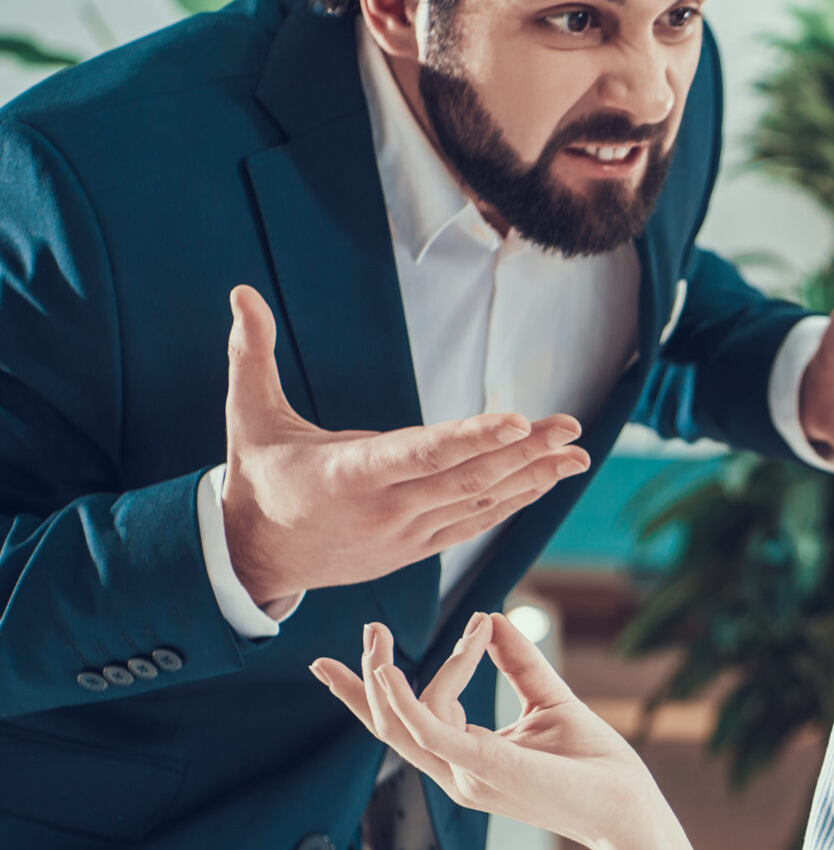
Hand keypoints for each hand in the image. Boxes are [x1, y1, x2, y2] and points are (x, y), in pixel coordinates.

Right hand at [221, 287, 588, 612]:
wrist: (256, 558)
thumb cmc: (259, 479)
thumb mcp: (249, 417)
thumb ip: (251, 354)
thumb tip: (241, 292)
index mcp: (349, 475)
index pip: (421, 453)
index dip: (473, 439)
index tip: (519, 421)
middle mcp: (385, 508)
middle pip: (466, 477)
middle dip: (524, 451)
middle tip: (570, 426)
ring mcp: (406, 534)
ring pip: (480, 503)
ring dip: (533, 477)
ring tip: (577, 453)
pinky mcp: (417, 549)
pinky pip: (475, 524)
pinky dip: (512, 502)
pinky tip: (545, 480)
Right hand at [312, 613, 669, 849]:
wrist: (628, 803)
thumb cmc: (592, 762)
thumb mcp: (549, 699)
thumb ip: (518, 661)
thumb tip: (490, 617)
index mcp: (467, 759)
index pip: (405, 725)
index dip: (374, 690)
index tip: (380, 634)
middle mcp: (457, 771)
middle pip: (388, 728)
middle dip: (363, 682)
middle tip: (367, 629)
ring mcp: (466, 773)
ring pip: (401, 726)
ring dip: (383, 677)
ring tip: (378, 633)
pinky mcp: (485, 767)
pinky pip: (431, 733)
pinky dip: (406, 702)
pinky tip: (390, 673)